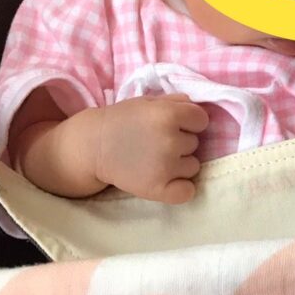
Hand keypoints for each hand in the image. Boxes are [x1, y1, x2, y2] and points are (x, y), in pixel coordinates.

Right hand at [92, 93, 208, 203]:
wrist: (92, 146)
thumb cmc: (122, 120)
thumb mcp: (148, 103)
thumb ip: (175, 102)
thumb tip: (198, 108)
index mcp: (168, 115)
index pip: (201, 120)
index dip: (190, 122)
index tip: (174, 126)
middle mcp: (170, 140)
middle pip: (195, 144)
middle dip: (180, 142)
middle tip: (156, 142)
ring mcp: (165, 166)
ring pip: (193, 166)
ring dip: (180, 164)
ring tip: (156, 159)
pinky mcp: (157, 188)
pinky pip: (187, 192)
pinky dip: (180, 188)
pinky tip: (167, 181)